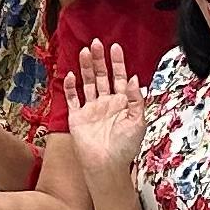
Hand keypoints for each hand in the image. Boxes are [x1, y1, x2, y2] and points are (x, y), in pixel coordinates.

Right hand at [65, 42, 147, 176]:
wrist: (107, 166)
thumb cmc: (125, 147)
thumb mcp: (138, 121)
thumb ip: (136, 99)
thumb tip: (136, 78)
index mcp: (122, 103)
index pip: (119, 78)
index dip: (117, 63)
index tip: (116, 47)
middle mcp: (106, 103)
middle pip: (101, 76)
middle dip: (99, 60)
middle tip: (97, 43)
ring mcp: (91, 109)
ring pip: (87, 83)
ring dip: (86, 68)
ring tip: (84, 52)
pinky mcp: (77, 117)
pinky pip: (72, 99)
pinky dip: (71, 87)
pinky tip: (72, 75)